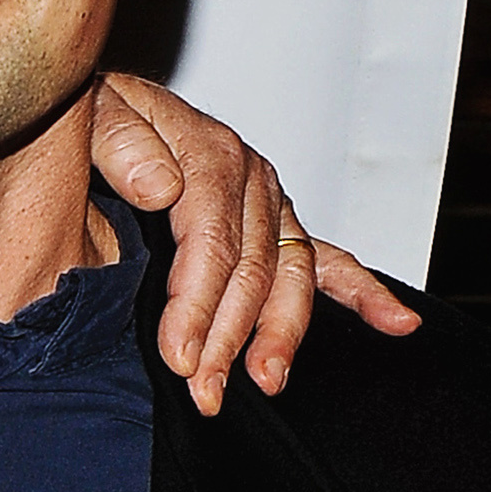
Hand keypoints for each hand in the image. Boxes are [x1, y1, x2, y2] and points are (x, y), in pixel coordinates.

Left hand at [91, 72, 420, 414]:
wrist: (94, 101)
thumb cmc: (94, 112)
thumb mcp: (94, 112)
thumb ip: (121, 144)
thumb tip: (160, 187)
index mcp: (207, 152)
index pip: (212, 241)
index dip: (198, 304)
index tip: (179, 354)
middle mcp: (248, 176)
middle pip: (252, 268)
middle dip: (230, 338)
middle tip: (206, 390)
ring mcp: (267, 200)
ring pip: (288, 275)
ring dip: (282, 333)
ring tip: (267, 380)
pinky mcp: (275, 219)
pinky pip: (325, 259)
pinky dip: (362, 290)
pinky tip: (396, 322)